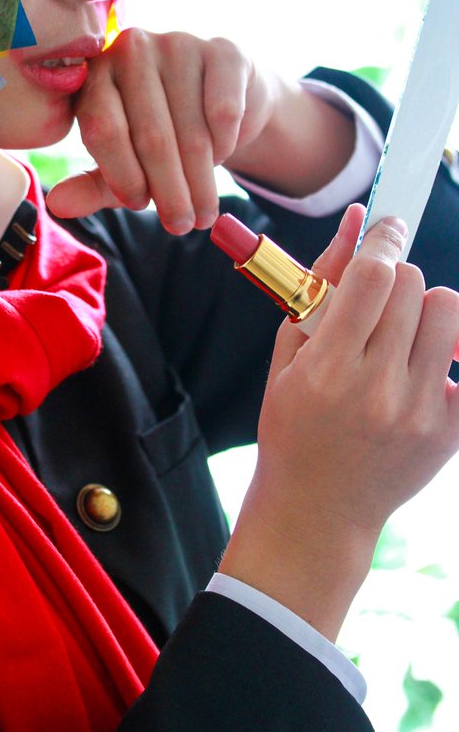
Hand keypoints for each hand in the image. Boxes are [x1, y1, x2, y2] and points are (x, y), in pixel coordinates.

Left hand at [45, 29, 277, 232]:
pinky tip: (223, 157)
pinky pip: (224, 111)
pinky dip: (225, 144)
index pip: (103, 128)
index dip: (121, 173)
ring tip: (203, 212)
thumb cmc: (161, 135)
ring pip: (190, 130)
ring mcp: (178, 44)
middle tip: (180, 226)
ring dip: (199, 180)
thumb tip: (58, 205)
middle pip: (151, 135)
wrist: (222, 99)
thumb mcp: (122, 163)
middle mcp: (132, 49)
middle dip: (167, 190)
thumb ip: (91, 185)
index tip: (138, 206)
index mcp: (95, 75)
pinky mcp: (223, 51)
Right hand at [259, 208, 458, 535]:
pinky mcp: (450, 431)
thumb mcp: (288, 356)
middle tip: (379, 304)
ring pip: (448, 312)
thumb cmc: (293, 427)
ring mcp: (419, 413)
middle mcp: (377, 390)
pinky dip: (452, 350)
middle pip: (412, 286)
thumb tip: (357, 221)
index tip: (387, 228)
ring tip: (403, 336)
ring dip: (425, 310)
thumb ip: (321, 284)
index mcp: (327, 369)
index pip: (374, 276)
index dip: (383, 240)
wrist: (318, 510)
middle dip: (395, 280)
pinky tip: (432, 361)